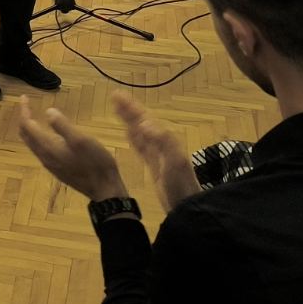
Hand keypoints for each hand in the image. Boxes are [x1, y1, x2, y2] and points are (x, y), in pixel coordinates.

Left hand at [17, 96, 128, 202]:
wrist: (104, 189)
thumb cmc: (95, 162)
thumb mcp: (80, 140)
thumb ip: (62, 125)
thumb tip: (47, 111)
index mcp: (48, 147)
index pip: (27, 125)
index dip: (24, 110)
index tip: (24, 97)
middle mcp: (44, 156)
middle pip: (26, 135)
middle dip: (24, 118)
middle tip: (27, 105)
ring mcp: (50, 164)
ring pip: (32, 143)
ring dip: (30, 128)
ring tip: (35, 116)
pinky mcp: (58, 168)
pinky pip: (41, 149)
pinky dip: (38, 137)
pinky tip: (49, 134)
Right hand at [113, 93, 197, 210]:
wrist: (187, 208)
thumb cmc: (180, 184)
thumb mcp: (174, 161)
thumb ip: (162, 140)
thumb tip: (143, 123)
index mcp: (165, 141)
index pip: (146, 119)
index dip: (132, 107)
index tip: (118, 96)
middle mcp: (162, 144)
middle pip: (143, 122)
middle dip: (129, 110)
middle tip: (114, 97)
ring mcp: (158, 155)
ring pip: (141, 132)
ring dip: (129, 120)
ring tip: (117, 110)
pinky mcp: (155, 166)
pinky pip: (141, 146)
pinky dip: (133, 137)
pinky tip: (128, 133)